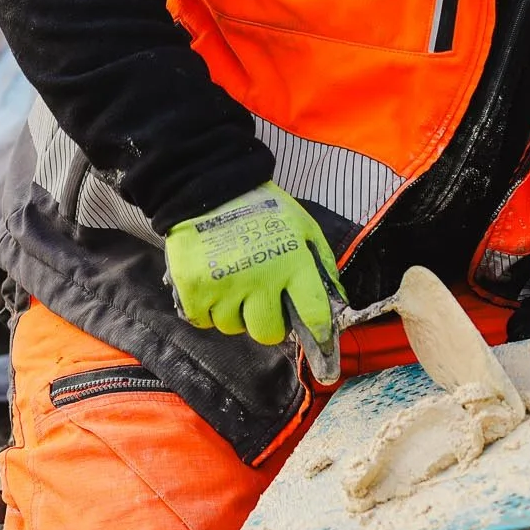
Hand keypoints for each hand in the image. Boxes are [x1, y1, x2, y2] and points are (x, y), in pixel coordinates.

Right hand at [164, 182, 342, 347]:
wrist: (210, 187)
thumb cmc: (264, 208)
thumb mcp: (304, 228)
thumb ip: (321, 265)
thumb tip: (336, 302)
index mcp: (293, 263)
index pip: (313, 313)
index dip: (319, 333)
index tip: (320, 342)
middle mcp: (260, 279)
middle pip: (267, 333)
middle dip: (267, 321)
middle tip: (262, 298)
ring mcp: (224, 285)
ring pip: (232, 327)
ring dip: (234, 311)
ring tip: (234, 281)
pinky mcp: (193, 288)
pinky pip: (204, 320)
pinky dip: (207, 308)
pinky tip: (213, 283)